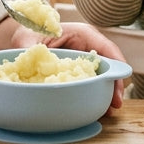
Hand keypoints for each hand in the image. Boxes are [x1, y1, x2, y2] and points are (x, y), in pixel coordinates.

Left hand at [11, 21, 126, 112]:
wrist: (25, 38)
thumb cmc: (30, 31)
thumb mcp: (28, 38)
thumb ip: (29, 47)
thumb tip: (28, 58)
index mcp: (82, 34)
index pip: (107, 48)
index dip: (116, 66)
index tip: (118, 84)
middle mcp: (88, 48)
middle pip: (109, 66)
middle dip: (114, 85)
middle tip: (114, 105)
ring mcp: (86, 62)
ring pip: (102, 78)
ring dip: (105, 94)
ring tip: (106, 112)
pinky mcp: (80, 73)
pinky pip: (91, 84)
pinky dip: (93, 96)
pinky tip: (93, 109)